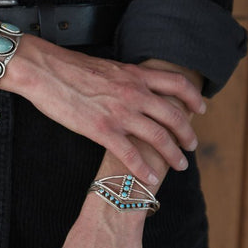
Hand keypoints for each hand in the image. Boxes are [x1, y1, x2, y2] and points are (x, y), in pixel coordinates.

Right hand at [8, 35, 205, 185]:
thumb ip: (125, 79)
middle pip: (174, 115)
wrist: (46, 71)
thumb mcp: (107, 68)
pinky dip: (143, 169)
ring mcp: (120, 113)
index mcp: (135, 75)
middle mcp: (134, 93)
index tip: (200, 110)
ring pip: (159, 137)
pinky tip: (149, 179)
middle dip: (187, 134)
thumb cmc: (69, 69)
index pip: (177, 84)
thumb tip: (132, 88)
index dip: (194, 98)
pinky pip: (130, 154)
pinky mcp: (102, 130)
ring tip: (180, 165)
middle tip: (191, 146)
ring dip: (173, 154)